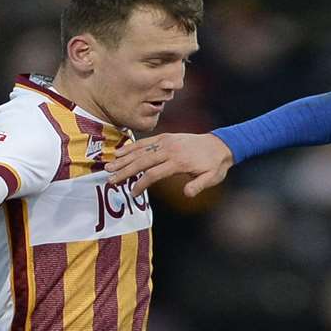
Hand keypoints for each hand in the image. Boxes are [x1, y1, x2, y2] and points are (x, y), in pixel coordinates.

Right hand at [104, 133, 233, 195]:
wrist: (221, 144)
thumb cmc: (215, 165)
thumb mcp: (212, 178)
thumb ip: (198, 185)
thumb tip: (187, 193)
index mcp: (178, 162)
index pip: (153, 174)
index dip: (140, 184)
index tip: (132, 193)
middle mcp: (170, 150)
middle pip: (142, 161)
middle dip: (125, 171)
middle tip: (110, 179)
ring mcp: (166, 141)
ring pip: (141, 150)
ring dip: (124, 158)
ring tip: (109, 166)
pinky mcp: (166, 137)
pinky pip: (145, 142)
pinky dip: (132, 147)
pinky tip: (120, 152)